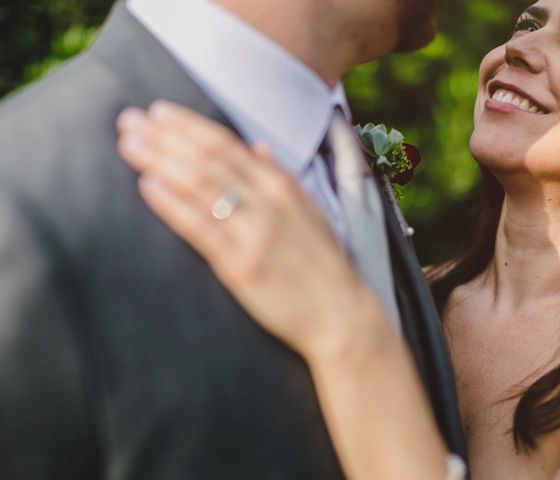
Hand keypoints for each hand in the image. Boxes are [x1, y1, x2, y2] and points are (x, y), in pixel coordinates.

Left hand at [116, 101, 385, 359]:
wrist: (340, 313)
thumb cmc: (323, 264)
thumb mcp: (311, 210)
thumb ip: (281, 175)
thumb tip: (258, 146)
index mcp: (282, 186)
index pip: (227, 145)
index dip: (190, 126)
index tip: (159, 111)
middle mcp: (267, 202)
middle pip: (207, 158)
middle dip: (165, 136)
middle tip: (130, 120)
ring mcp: (253, 232)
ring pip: (200, 185)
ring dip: (161, 161)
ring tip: (129, 145)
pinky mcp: (241, 265)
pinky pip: (200, 228)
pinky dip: (172, 204)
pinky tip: (148, 186)